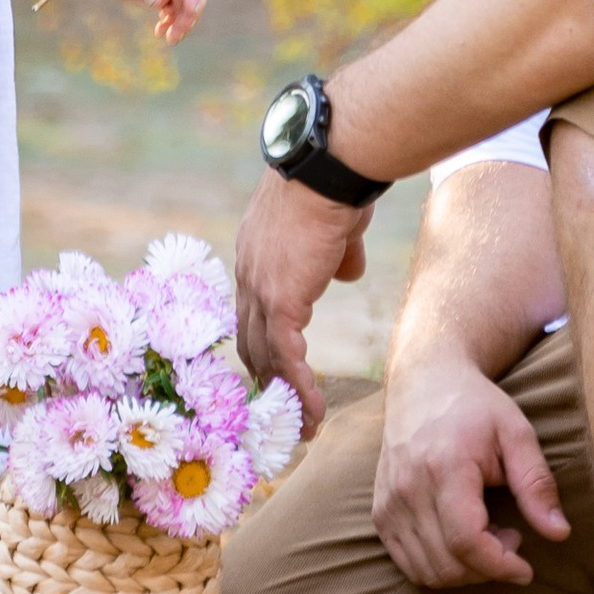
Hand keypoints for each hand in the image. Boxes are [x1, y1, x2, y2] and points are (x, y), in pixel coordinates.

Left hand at [234, 167, 368, 429]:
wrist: (330, 165)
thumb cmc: (338, 182)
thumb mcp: (336, 225)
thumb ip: (337, 253)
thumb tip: (346, 271)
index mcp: (255, 254)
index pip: (253, 311)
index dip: (266, 343)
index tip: (279, 370)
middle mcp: (247, 273)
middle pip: (250, 340)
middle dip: (267, 379)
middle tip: (284, 413)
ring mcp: (259, 288)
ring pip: (265, 356)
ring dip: (283, 394)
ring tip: (302, 427)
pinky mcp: (281, 300)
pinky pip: (287, 357)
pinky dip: (299, 388)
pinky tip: (314, 412)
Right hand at [372, 347, 571, 589]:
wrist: (423, 382)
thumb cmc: (475, 407)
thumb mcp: (516, 434)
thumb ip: (537, 484)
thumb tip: (559, 534)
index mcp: (444, 467)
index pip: (466, 541)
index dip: (500, 566)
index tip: (526, 568)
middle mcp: (408, 489)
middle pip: (448, 564)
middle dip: (488, 569)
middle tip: (511, 538)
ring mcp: (389, 503)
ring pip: (426, 572)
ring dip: (465, 572)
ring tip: (487, 536)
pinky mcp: (381, 512)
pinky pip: (407, 564)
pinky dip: (439, 568)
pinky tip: (460, 540)